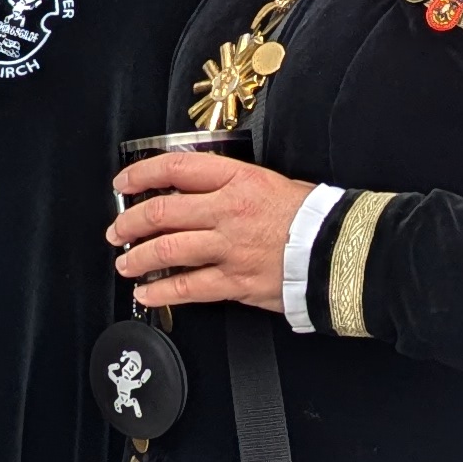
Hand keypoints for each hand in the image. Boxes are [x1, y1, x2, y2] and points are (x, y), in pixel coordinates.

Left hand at [106, 152, 314, 312]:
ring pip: (167, 250)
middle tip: (118, 230)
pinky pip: (187, 287)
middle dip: (130, 222)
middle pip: (161, 212)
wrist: (344, 250)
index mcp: (238, 181)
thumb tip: (196, 191)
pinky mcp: (235, 282)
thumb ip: (231, 186)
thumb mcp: (271, 183)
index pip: (176, 169)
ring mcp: (229, 248)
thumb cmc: (314, 216)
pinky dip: (161, 291)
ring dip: (138, 257)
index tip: (124, 184)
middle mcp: (228, 212)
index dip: (141, 175)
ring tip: (125, 262)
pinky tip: (147, 293)